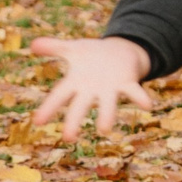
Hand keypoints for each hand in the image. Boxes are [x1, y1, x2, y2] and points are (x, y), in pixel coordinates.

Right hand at [30, 36, 153, 139]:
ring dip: (107, 115)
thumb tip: (32, 44)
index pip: (59, 96)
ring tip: (105, 129)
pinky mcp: (127, 83)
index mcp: (75, 81)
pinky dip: (141, 98)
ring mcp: (110, 89)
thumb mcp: (72, 48)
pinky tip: (148, 105)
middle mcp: (92, 90)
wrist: (119, 53)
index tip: (37, 122)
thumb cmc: (92, 55)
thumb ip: (53, 47)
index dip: (48, 108)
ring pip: (107, 104)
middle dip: (74, 121)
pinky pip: (134, 91)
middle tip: (68, 138)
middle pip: (80, 106)